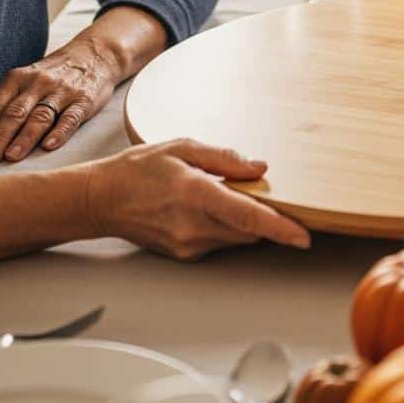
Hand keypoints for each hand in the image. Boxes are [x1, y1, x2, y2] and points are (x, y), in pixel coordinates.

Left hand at [0, 38, 120, 164]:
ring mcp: (63, 91)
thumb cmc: (55, 73)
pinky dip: (59, 132)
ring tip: (12, 156)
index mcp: (19, 78)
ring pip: (40, 116)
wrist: (95, 55)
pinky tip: (49, 146)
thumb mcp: (28, 78)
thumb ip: (10, 101)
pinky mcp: (84, 100)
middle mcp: (39, 83)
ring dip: (24, 138)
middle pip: (15, 113)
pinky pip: (70, 117)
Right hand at [86, 139, 310, 259]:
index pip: (248, 217)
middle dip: (266, 217)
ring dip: (245, 221)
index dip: (280, 228)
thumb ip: (225, 158)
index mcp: (195, 194)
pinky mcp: (184, 254)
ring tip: (222, 194)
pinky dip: (227, 226)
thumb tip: (260, 169)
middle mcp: (193, 226)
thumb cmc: (138, 169)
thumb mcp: (183, 147)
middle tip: (263, 193)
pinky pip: (220, 242)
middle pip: (250, 231)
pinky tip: (208, 207)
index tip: (303, 237)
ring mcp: (187, 245)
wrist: (100, 199)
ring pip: (237, 238)